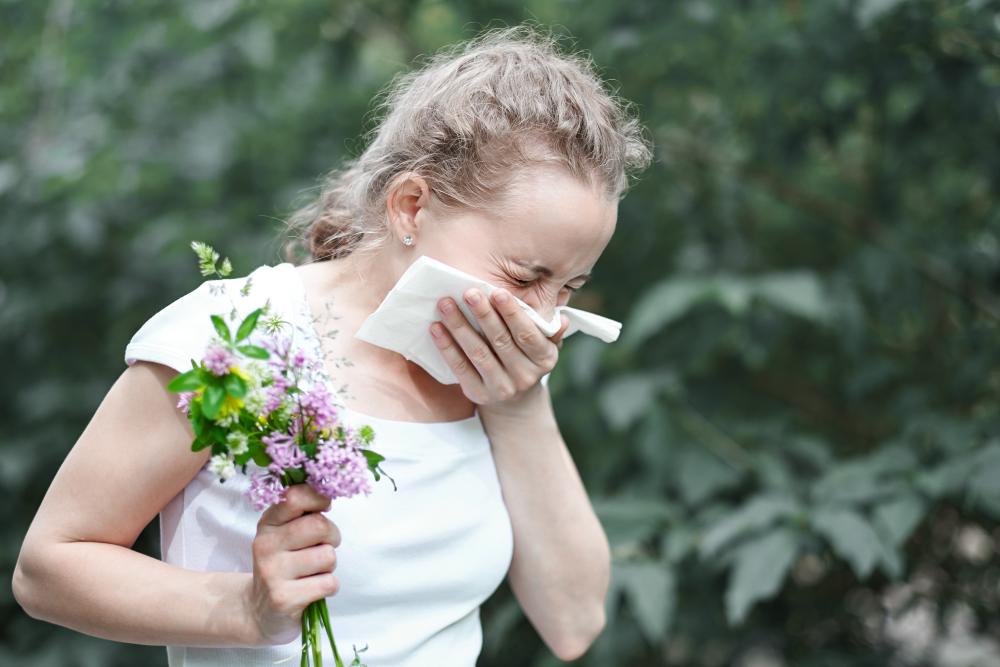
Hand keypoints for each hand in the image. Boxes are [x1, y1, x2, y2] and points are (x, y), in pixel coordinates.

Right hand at [243, 484, 341, 645]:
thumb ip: (302, 513)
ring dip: (329, 565)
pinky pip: (329, 583)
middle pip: (319, 526)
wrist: (259, 612)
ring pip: (328, 556)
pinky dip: (328, 586)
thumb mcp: (283, 534)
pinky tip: (311, 589)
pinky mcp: (284, 599)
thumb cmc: (284, 565)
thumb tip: (327, 492)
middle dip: (332, 536)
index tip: (324, 507)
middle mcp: (266, 545)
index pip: (295, 497)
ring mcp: (273, 573)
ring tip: (312, 571)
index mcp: (267, 524)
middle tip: (323, 546)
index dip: (319, 498)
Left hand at [429, 287, 568, 406]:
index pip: (527, 334)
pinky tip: (436, 328)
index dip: (512, 313)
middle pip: (501, 341)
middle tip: (469, 292)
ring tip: (446, 304)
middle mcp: (525, 376)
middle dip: (483, 314)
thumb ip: (549, 330)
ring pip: (478, 353)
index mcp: (544, 359)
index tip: (497, 292)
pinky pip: (460, 367)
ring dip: (460, 326)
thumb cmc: (527, 360)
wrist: (515, 402)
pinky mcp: (478, 394)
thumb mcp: (544, 346)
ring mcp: (501, 388)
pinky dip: (446, 347)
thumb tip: (561, 319)